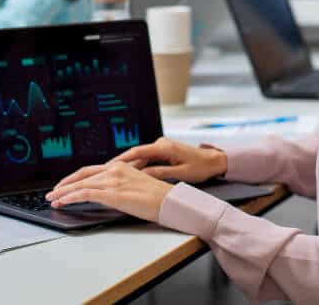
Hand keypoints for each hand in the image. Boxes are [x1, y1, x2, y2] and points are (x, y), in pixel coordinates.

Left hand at [46, 161, 172, 221]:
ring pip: (80, 185)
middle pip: (82, 176)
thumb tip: (106, 192)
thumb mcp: (135, 184)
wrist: (169, 200)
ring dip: (63, 192)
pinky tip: (63, 202)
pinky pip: (84, 194)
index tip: (64, 184)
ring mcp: (112, 181)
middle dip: (64, 185)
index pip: (90, 171)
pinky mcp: (111, 193)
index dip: (74, 178)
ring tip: (53, 199)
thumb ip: (120, 184)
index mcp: (119, 166)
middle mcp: (114, 170)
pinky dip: (70, 197)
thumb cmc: (157, 196)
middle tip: (52, 192)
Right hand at [111, 137, 227, 183]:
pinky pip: (147, 157)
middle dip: (120, 162)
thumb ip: (160, 172)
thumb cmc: (200, 166)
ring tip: (113, 174)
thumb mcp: (180, 172)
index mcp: (164, 147)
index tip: (109, 166)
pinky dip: (138, 165)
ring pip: (140, 156)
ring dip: (128, 164)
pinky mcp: (164, 151)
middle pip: (136, 153)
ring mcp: (162, 146)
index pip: (137, 152)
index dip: (121, 159)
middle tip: (105, 171)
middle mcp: (161, 143)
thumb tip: (142, 176)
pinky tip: (130, 172)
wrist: (213, 160)